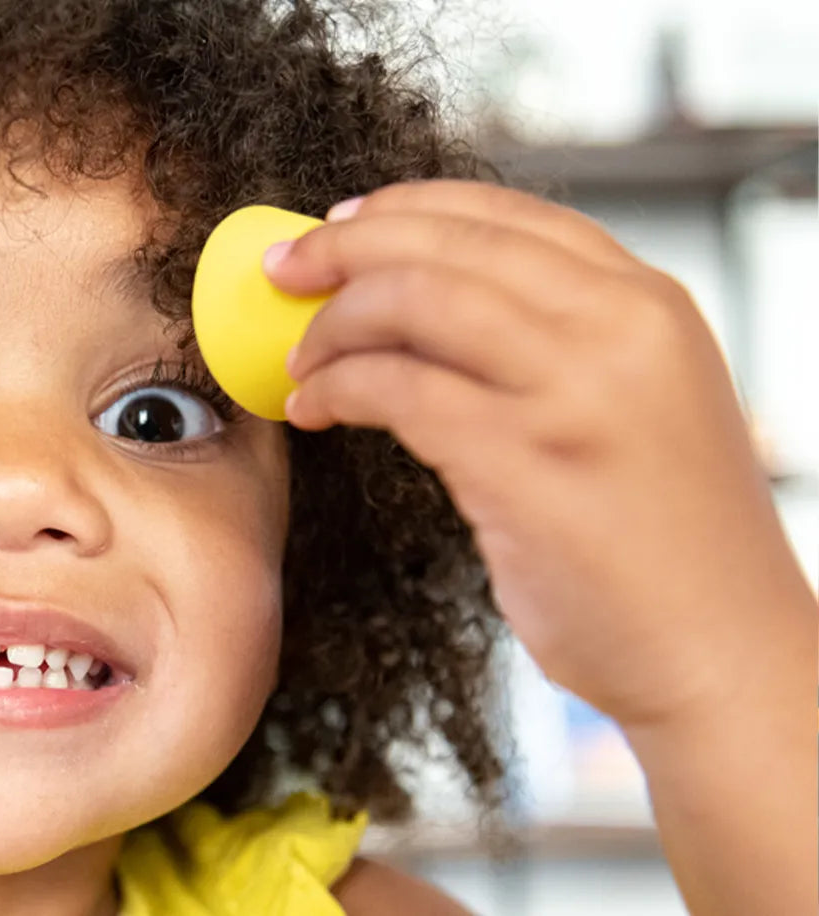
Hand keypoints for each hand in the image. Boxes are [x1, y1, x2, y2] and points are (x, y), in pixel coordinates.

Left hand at [265, 179, 814, 731]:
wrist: (721, 652)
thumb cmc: (664, 542)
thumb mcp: (639, 404)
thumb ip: (562, 344)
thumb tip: (422, 305)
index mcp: (649, 303)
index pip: (507, 214)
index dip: (406, 209)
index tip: (339, 225)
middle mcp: (621, 327)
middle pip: (448, 244)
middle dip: (343, 248)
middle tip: (284, 269)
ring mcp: (576, 392)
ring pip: (414, 301)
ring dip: (333, 322)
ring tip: (298, 358)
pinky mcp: (527, 461)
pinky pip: (399, 390)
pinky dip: (338, 387)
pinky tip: (314, 409)